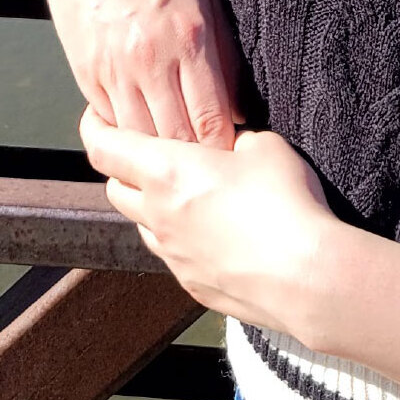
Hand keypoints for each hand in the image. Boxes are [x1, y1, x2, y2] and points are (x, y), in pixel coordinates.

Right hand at [35, 0, 243, 147]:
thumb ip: (223, 54)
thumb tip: (236, 108)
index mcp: (191, 37)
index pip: (212, 120)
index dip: (224, 148)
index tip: (232, 157)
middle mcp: (152, 60)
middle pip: (177, 141)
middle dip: (195, 161)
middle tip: (208, 169)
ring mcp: (115, 70)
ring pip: (140, 141)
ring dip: (158, 154)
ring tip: (175, 159)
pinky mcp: (85, 73)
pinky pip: (109, 123)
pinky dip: (126, 133)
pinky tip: (140, 132)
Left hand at [80, 108, 341, 339]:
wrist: (305, 276)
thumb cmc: (283, 202)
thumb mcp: (264, 144)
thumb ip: (234, 139)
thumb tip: (229, 145)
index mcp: (167, 172)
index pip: (103, 148)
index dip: (94, 127)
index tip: (99, 115)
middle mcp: (157, 215)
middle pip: (114, 188)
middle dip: (124, 168)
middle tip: (149, 152)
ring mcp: (171, 255)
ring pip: (141, 223)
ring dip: (151, 205)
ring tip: (187, 192)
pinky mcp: (191, 284)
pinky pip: (171, 253)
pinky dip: (178, 236)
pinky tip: (213, 230)